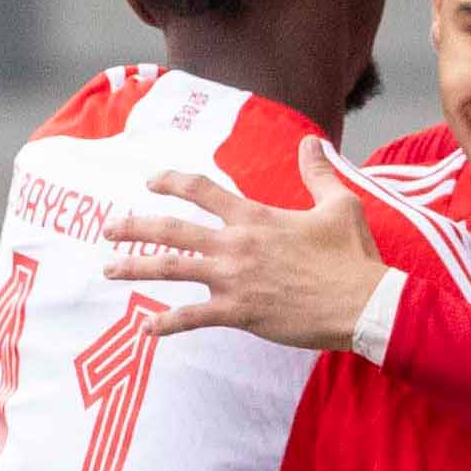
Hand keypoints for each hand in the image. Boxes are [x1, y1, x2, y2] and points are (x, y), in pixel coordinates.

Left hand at [102, 147, 390, 351]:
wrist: (362, 304)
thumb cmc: (352, 257)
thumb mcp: (339, 204)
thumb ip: (318, 172)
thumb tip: (311, 142)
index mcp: (255, 216)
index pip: (202, 190)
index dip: (172, 182)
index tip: (151, 182)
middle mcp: (236, 244)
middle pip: (172, 230)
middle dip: (135, 227)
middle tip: (109, 228)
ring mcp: (233, 280)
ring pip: (171, 269)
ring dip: (135, 267)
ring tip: (109, 269)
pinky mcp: (239, 313)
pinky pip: (192, 318)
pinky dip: (166, 324)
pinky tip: (145, 328)